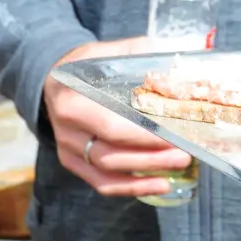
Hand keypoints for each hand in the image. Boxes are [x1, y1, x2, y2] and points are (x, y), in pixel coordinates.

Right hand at [44, 38, 191, 197]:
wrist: (55, 80)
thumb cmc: (89, 64)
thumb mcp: (109, 52)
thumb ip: (138, 55)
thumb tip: (175, 68)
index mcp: (72, 101)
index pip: (111, 126)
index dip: (144, 136)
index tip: (175, 135)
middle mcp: (66, 130)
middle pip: (109, 154)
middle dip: (150, 158)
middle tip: (185, 155)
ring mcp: (67, 149)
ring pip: (106, 172)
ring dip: (144, 174)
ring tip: (178, 167)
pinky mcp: (73, 162)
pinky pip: (101, 183)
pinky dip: (130, 188)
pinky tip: (158, 184)